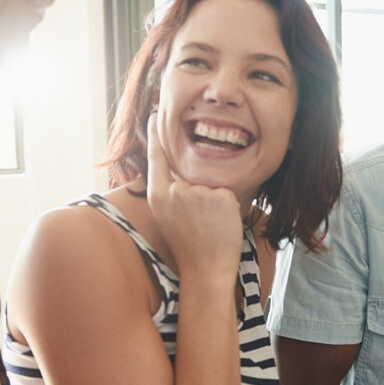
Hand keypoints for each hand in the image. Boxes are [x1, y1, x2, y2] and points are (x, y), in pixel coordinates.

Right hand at [146, 113, 242, 279]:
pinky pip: (227, 192)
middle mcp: (174, 190)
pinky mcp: (220, 196)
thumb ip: (171, 190)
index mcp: (158, 195)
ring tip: (207, 225)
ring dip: (213, 202)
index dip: (155, 136)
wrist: (206, 268)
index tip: (156, 116)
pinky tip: (219, 223)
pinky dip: (227, 206)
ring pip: (211, 184)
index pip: (156, 157)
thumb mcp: (169, 215)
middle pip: (190, 173)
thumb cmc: (189, 244)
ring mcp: (197, 192)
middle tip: (196, 214)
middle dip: (197, 190)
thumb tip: (179, 173)